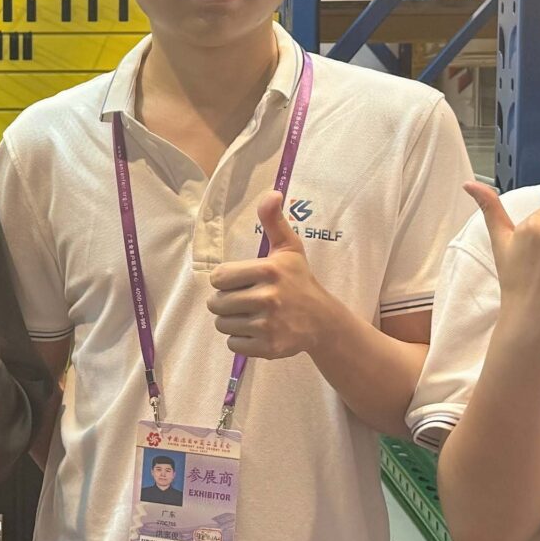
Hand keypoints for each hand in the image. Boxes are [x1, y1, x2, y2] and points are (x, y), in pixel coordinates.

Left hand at [206, 192, 346, 359]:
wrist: (322, 320)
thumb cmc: (299, 280)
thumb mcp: (289, 248)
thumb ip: (274, 221)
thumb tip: (271, 193)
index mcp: (268, 271)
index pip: (219, 277)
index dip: (224, 280)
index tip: (238, 281)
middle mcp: (267, 298)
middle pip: (217, 303)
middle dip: (225, 302)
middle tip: (243, 300)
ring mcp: (268, 325)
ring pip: (223, 324)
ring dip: (231, 321)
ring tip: (249, 315)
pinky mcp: (268, 347)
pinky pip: (233, 344)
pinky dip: (240, 340)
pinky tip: (256, 330)